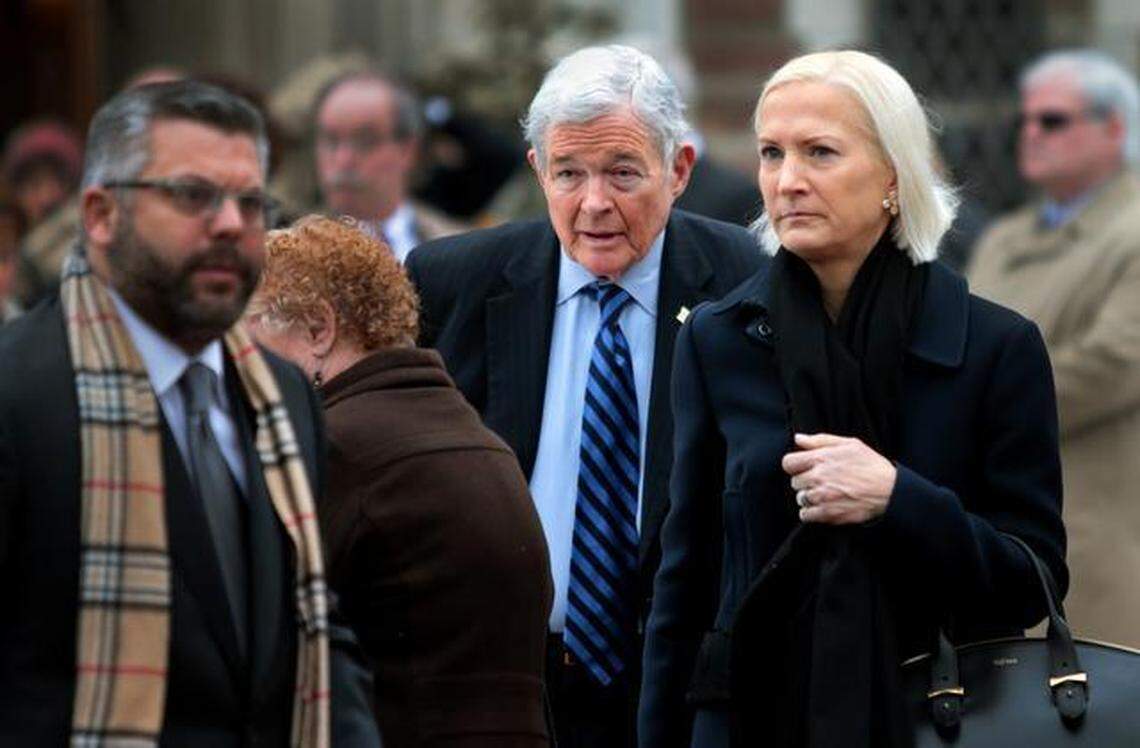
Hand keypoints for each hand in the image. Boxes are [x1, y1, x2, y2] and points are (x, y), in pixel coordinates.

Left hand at [781, 433, 896, 524]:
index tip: (804, 468)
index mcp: (821, 458)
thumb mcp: (849, 444)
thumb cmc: (871, 465)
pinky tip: (823, 506)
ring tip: (826, 494)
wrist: (890, 490)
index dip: (795, 466)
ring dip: (809, 497)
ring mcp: (822, 497)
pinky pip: (805, 515)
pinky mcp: (828, 514)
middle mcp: (818, 478)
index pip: (788, 463)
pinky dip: (811, 512)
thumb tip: (798, 438)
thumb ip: (820, 440)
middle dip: (805, 481)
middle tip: (821, 481)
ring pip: (800, 498)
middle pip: (794, 482)